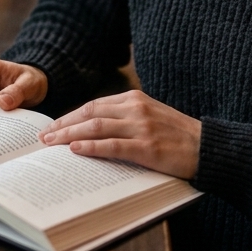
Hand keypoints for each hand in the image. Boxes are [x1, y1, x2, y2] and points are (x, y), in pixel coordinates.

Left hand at [39, 91, 201, 179]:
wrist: (209, 147)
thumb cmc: (178, 136)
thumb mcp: (150, 117)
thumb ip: (125, 118)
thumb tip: (92, 130)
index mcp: (134, 99)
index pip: (93, 105)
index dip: (69, 116)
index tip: (52, 126)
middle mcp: (135, 108)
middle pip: (89, 114)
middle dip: (62, 125)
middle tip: (42, 137)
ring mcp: (141, 126)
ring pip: (95, 127)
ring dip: (69, 136)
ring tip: (51, 144)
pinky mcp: (147, 146)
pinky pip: (112, 146)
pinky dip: (90, 147)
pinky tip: (75, 151)